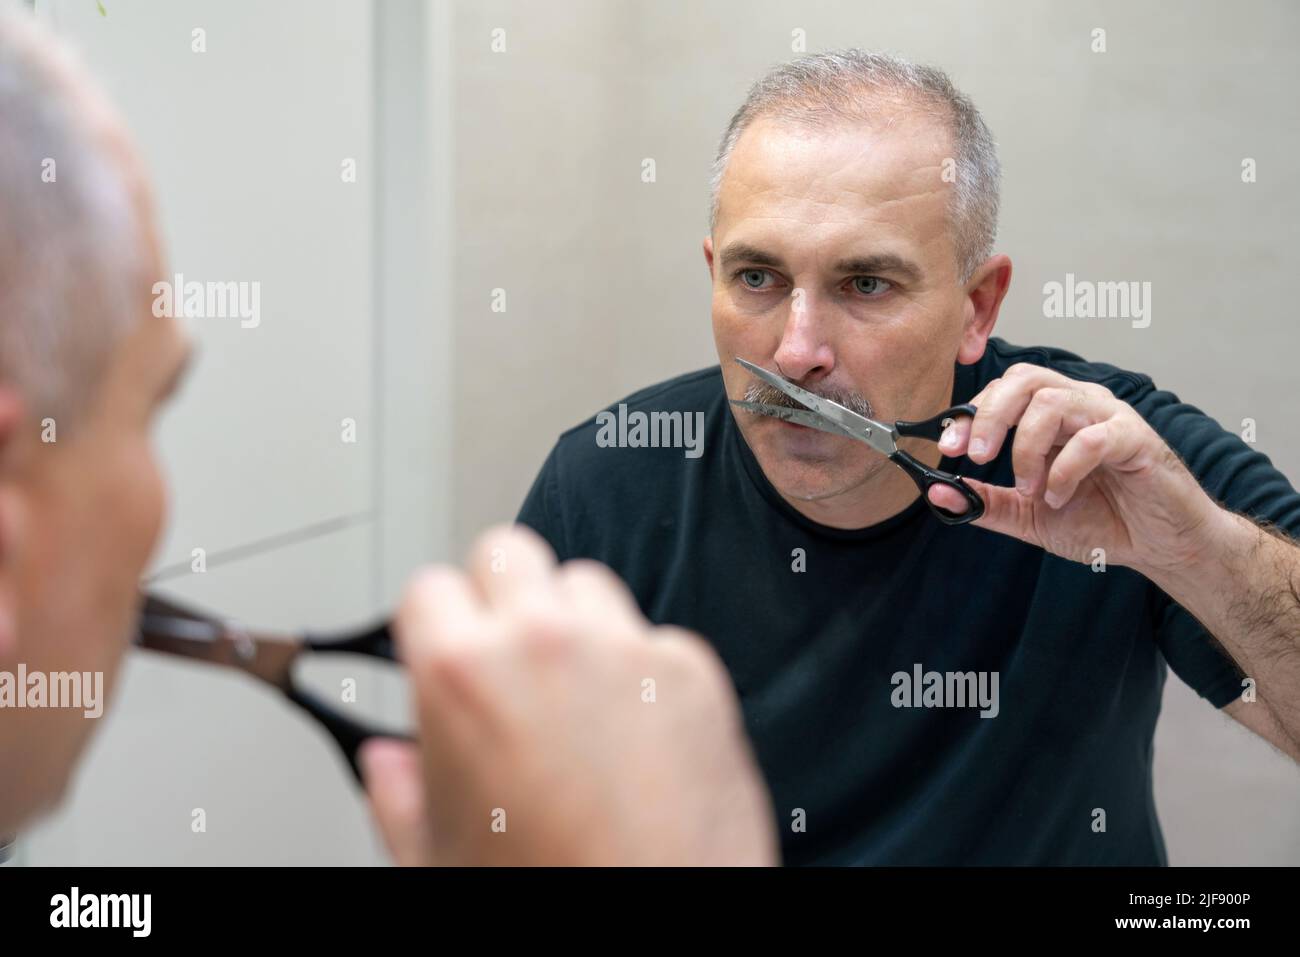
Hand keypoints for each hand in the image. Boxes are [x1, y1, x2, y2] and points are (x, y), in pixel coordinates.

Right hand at [361, 525, 777, 865]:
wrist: (658, 930)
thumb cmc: (554, 896)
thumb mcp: (433, 858)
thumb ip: (397, 794)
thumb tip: (388, 763)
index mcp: (461, 673)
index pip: (429, 586)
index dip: (434, 624)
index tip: (445, 646)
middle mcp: (544, 640)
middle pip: (509, 551)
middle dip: (502, 595)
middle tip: (509, 654)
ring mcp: (624, 647)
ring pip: (586, 584)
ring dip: (575, 623)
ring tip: (578, 696)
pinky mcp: (691, 669)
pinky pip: (654, 637)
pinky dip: (643, 669)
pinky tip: (639, 729)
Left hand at [928, 362, 1222, 574]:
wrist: (1160, 545)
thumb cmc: (1103, 520)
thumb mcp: (1029, 517)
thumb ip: (986, 503)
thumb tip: (936, 493)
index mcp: (1053, 415)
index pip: (1004, 389)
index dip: (970, 412)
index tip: (948, 447)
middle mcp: (1079, 405)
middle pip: (1024, 378)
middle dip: (990, 415)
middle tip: (977, 457)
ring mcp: (1109, 417)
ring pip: (1052, 401)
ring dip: (1027, 448)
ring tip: (1029, 488)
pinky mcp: (1136, 439)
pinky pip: (1092, 437)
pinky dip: (1064, 469)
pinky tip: (1057, 496)